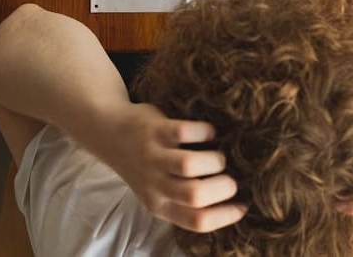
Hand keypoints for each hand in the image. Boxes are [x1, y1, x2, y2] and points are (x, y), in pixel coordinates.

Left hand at [100, 103, 246, 232]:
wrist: (109, 132)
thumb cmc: (144, 164)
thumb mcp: (157, 190)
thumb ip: (183, 198)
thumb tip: (230, 201)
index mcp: (158, 206)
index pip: (196, 221)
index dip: (226, 216)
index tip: (244, 205)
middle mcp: (154, 184)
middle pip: (195, 195)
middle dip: (224, 187)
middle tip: (231, 179)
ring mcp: (152, 157)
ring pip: (189, 165)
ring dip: (215, 160)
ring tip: (218, 157)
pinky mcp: (154, 130)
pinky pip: (185, 132)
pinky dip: (205, 132)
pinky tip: (208, 132)